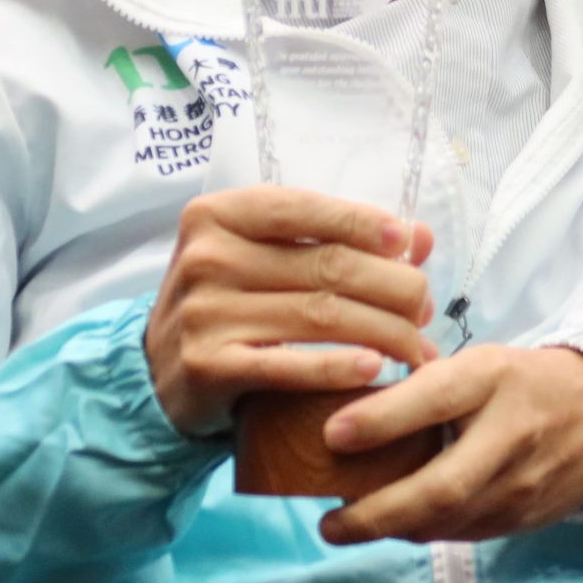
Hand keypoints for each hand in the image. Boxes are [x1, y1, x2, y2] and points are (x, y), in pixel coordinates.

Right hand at [143, 185, 436, 436]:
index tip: (407, 241)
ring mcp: (204, 312)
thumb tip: (420, 237)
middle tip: (424, 308)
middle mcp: (207, 257)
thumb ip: (337, 241)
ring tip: (417, 347)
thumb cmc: (228, 303)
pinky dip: (338, 368)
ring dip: (383, 332)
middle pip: (325, 266)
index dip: (363, 222)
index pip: (305, 209)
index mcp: (220, 214)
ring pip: (320, 315)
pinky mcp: (208, 366)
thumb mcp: (268, 258)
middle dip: (392, 287)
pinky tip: (375, 370)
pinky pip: (289, 365)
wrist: (157, 372)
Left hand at [317, 345, 582, 543]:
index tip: (331, 434)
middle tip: (329, 524)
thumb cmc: (520, 383)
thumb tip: (346, 418)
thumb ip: (424, 388)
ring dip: (392, 529)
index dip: (381, 419)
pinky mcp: (523, 518)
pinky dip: (421, 531)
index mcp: (493, 379)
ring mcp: (521, 484)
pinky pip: (461, 533)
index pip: (434, 398)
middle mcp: (510, 434)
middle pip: (441, 487)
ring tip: (348, 525)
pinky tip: (395, 523)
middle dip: (377, 513)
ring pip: (446, 522)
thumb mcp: (479, 365)